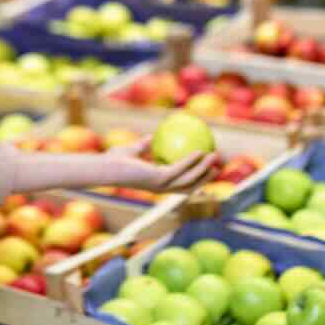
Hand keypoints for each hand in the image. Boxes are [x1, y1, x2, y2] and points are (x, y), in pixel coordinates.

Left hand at [107, 139, 221, 192]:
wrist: (105, 167)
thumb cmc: (114, 161)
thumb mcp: (132, 150)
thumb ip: (142, 146)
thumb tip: (150, 137)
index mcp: (158, 183)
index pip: (182, 183)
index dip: (197, 178)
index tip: (207, 167)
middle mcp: (162, 187)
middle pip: (192, 186)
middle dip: (207, 177)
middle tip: (218, 164)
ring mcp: (162, 184)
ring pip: (190, 179)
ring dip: (204, 169)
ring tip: (215, 156)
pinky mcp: (160, 178)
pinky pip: (180, 168)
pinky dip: (191, 160)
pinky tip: (199, 150)